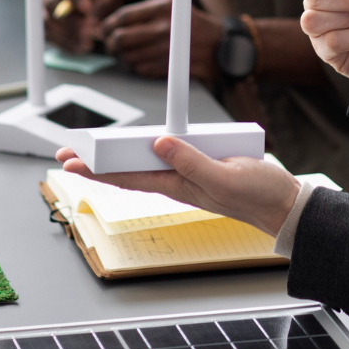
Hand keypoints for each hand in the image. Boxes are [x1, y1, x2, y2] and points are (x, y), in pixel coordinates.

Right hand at [43, 0, 132, 52]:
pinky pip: (48, 35)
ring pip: (48, 22)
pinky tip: (81, 48)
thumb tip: (95, 18)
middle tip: (89, 33)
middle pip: (51, 2)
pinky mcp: (41, 21)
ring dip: (68, 35)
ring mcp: (40, 3)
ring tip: (88, 44)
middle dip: (70, 20)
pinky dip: (65, 43)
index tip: (88, 10)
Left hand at [56, 137, 300, 236]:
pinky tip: (139, 146)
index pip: (128, 176)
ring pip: (145, 162)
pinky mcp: (202, 163)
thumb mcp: (224, 177)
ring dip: (116, 156)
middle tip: (66, 153)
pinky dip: (148, 149)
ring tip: (89, 149)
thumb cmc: (257, 196)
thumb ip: (192, 161)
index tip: (72, 160)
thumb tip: (159, 143)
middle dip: (95, 163)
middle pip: (129, 170)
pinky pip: (169, 154)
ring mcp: (189, 173)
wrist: (283, 204)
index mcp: (178, 186)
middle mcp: (178, 181)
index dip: (97, 168)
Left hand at [99, 0, 221, 81]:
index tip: (104, 30)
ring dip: (124, 59)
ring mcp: (167, 48)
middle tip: (112, 47)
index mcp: (162, 7)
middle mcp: (164, 27)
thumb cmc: (193, 26)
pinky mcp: (170, 66)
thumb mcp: (171, 7)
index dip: (108, 25)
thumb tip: (111, 25)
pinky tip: (143, 62)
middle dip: (111, 45)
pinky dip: (138, 68)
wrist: (222, 44)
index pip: (123, 17)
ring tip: (128, 56)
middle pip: (121, 39)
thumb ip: (143, 13)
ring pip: (128, 57)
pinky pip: (141, 70)